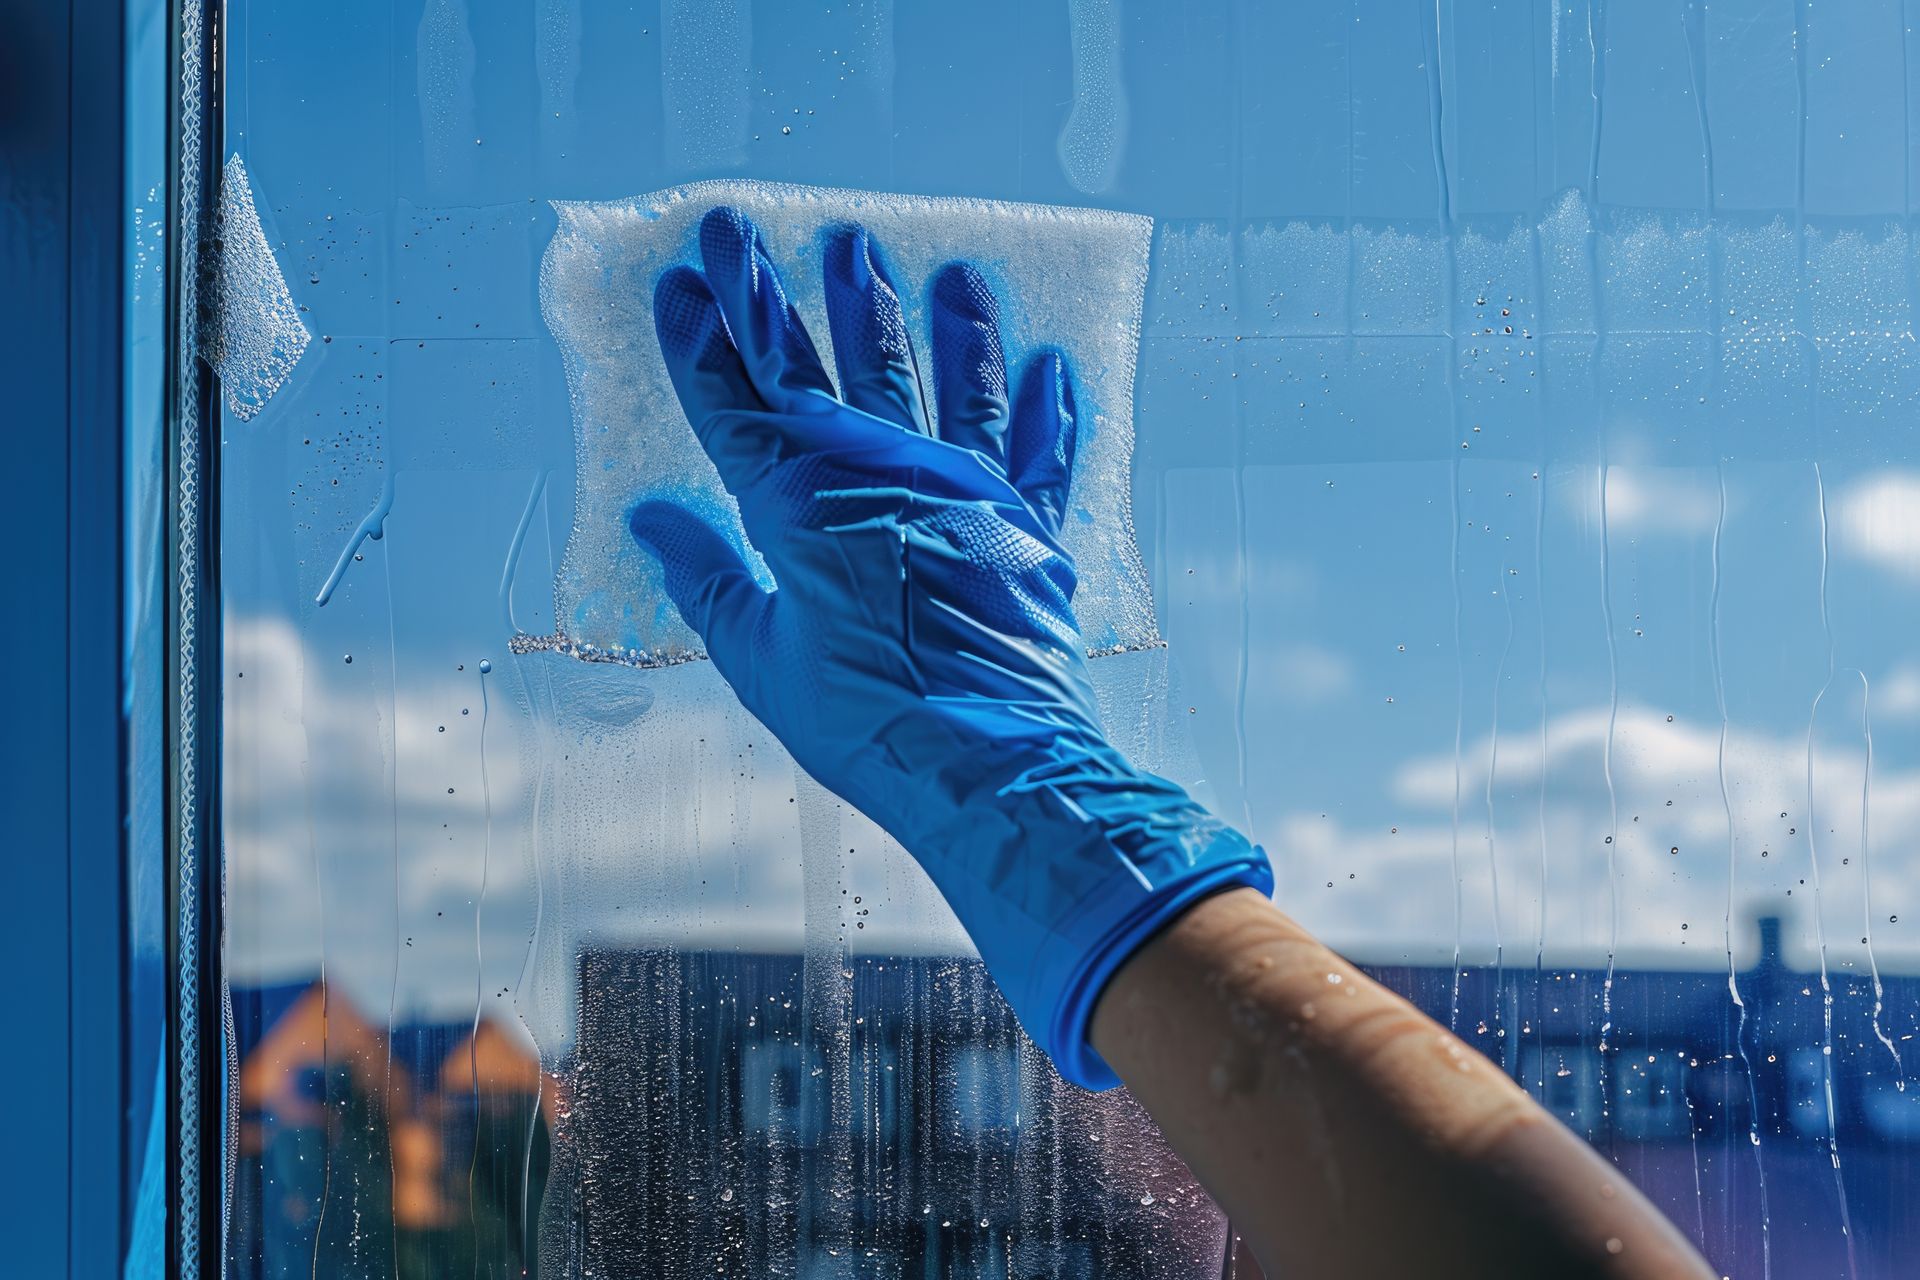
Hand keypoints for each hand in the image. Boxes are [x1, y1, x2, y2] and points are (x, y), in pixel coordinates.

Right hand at [629, 207, 1270, 1086]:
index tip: (680, 280)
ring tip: (915, 258)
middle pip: (822, 365)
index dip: (702, 341)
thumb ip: (709, 579)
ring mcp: (965, 491)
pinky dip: (1050, 408)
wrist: (989, 766)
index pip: (736, 403)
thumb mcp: (762, 660)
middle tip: (748, 227)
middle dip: (776, 292)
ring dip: (926, 318)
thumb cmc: (867, 723)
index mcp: (803, 507)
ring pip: (941, 379)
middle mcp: (884, 475)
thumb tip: (651, 519)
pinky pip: (1044, 451)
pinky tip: (1052, 360)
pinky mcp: (1030, 525)